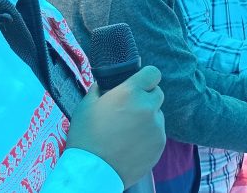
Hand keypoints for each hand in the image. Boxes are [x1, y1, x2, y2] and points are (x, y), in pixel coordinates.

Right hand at [66, 66, 165, 187]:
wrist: (94, 172)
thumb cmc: (86, 137)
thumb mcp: (86, 106)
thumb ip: (100, 89)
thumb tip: (106, 83)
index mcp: (130, 93)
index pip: (153, 73)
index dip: (146, 78)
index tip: (138, 85)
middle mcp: (147, 107)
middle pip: (157, 94)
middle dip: (146, 98)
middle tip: (129, 110)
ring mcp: (156, 127)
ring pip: (158, 115)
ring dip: (147, 118)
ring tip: (127, 132)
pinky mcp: (160, 144)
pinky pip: (158, 133)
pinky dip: (149, 136)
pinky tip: (132, 144)